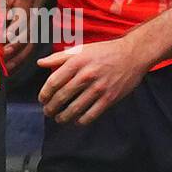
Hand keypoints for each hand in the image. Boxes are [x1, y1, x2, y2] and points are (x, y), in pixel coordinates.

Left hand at [36, 36, 152, 124]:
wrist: (131, 55)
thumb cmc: (103, 51)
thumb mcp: (80, 49)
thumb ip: (58, 57)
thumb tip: (40, 63)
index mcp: (77, 62)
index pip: (54, 81)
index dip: (45, 93)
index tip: (42, 99)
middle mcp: (86, 75)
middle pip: (62, 96)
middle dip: (51, 107)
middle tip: (47, 112)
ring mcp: (99, 88)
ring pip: (76, 108)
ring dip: (64, 116)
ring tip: (59, 119)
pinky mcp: (110, 98)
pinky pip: (92, 114)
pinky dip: (82, 120)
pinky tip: (76, 121)